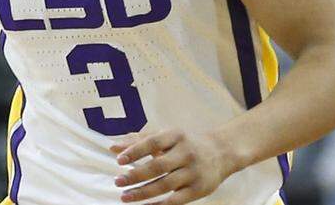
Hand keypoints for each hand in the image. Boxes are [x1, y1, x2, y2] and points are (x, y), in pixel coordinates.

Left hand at [111, 130, 234, 203]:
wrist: (222, 152)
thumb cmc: (187, 142)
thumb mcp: (166, 136)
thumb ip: (139, 140)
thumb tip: (112, 147)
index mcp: (176, 136)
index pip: (152, 142)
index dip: (135, 151)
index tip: (119, 160)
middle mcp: (186, 153)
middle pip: (157, 166)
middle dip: (135, 175)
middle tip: (117, 181)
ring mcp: (193, 172)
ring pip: (164, 185)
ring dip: (142, 193)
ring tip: (125, 196)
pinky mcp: (198, 190)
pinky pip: (176, 201)